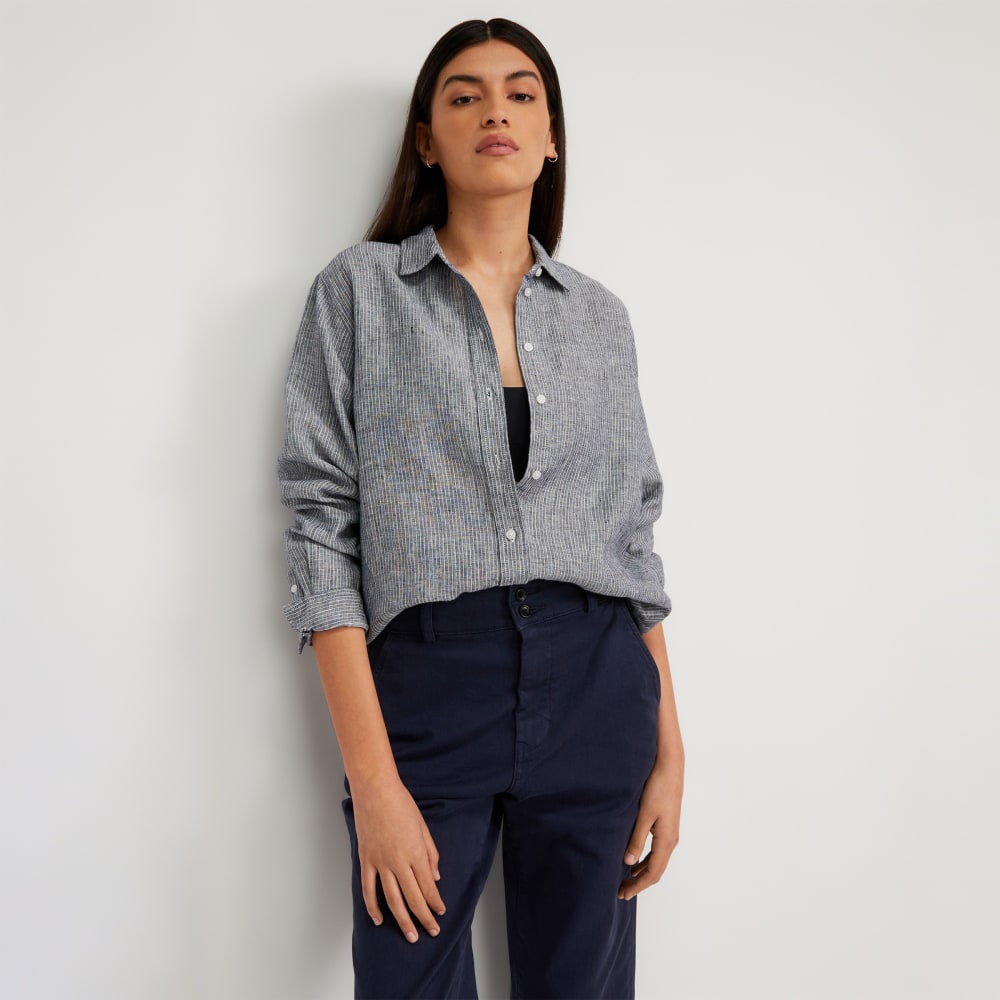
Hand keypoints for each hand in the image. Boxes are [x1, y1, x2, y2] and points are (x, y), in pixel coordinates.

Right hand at [352, 775, 445, 941]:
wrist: (375, 790)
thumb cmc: (402, 804)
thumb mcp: (423, 826)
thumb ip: (430, 853)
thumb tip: (434, 876)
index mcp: (415, 852)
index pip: (428, 886)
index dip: (435, 902)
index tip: (441, 912)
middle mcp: (398, 862)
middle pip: (413, 898)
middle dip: (424, 918)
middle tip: (432, 931)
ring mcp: (380, 862)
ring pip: (392, 900)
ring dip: (403, 920)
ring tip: (410, 936)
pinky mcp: (365, 860)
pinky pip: (368, 890)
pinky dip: (373, 907)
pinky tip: (380, 920)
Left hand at [619, 753, 683, 899]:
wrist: (670, 767)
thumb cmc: (657, 788)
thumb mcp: (644, 814)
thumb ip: (636, 839)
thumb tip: (627, 863)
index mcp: (666, 840)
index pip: (652, 873)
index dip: (638, 885)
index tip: (622, 893)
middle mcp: (671, 840)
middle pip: (656, 871)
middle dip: (639, 883)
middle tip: (621, 892)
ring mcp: (670, 833)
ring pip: (657, 861)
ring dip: (642, 872)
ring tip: (625, 879)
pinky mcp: (666, 825)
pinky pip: (657, 851)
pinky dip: (645, 860)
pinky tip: (634, 860)